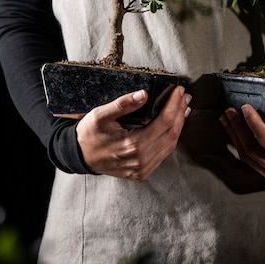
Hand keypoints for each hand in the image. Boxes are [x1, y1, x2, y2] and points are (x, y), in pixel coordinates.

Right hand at [74, 86, 191, 180]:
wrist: (79, 157)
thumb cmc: (89, 135)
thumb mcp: (100, 115)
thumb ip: (122, 104)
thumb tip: (143, 94)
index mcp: (132, 145)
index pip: (164, 122)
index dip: (174, 104)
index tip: (179, 90)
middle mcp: (140, 160)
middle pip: (172, 134)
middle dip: (181, 112)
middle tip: (185, 97)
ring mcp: (142, 169)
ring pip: (170, 145)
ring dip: (179, 125)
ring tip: (183, 108)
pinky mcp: (142, 173)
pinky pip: (163, 154)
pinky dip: (171, 138)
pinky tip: (173, 126)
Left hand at [219, 104, 264, 184]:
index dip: (253, 123)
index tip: (245, 107)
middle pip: (251, 149)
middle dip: (238, 128)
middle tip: (229, 110)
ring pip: (246, 156)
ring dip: (234, 136)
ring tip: (226, 118)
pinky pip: (249, 160)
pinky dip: (239, 144)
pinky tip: (233, 131)